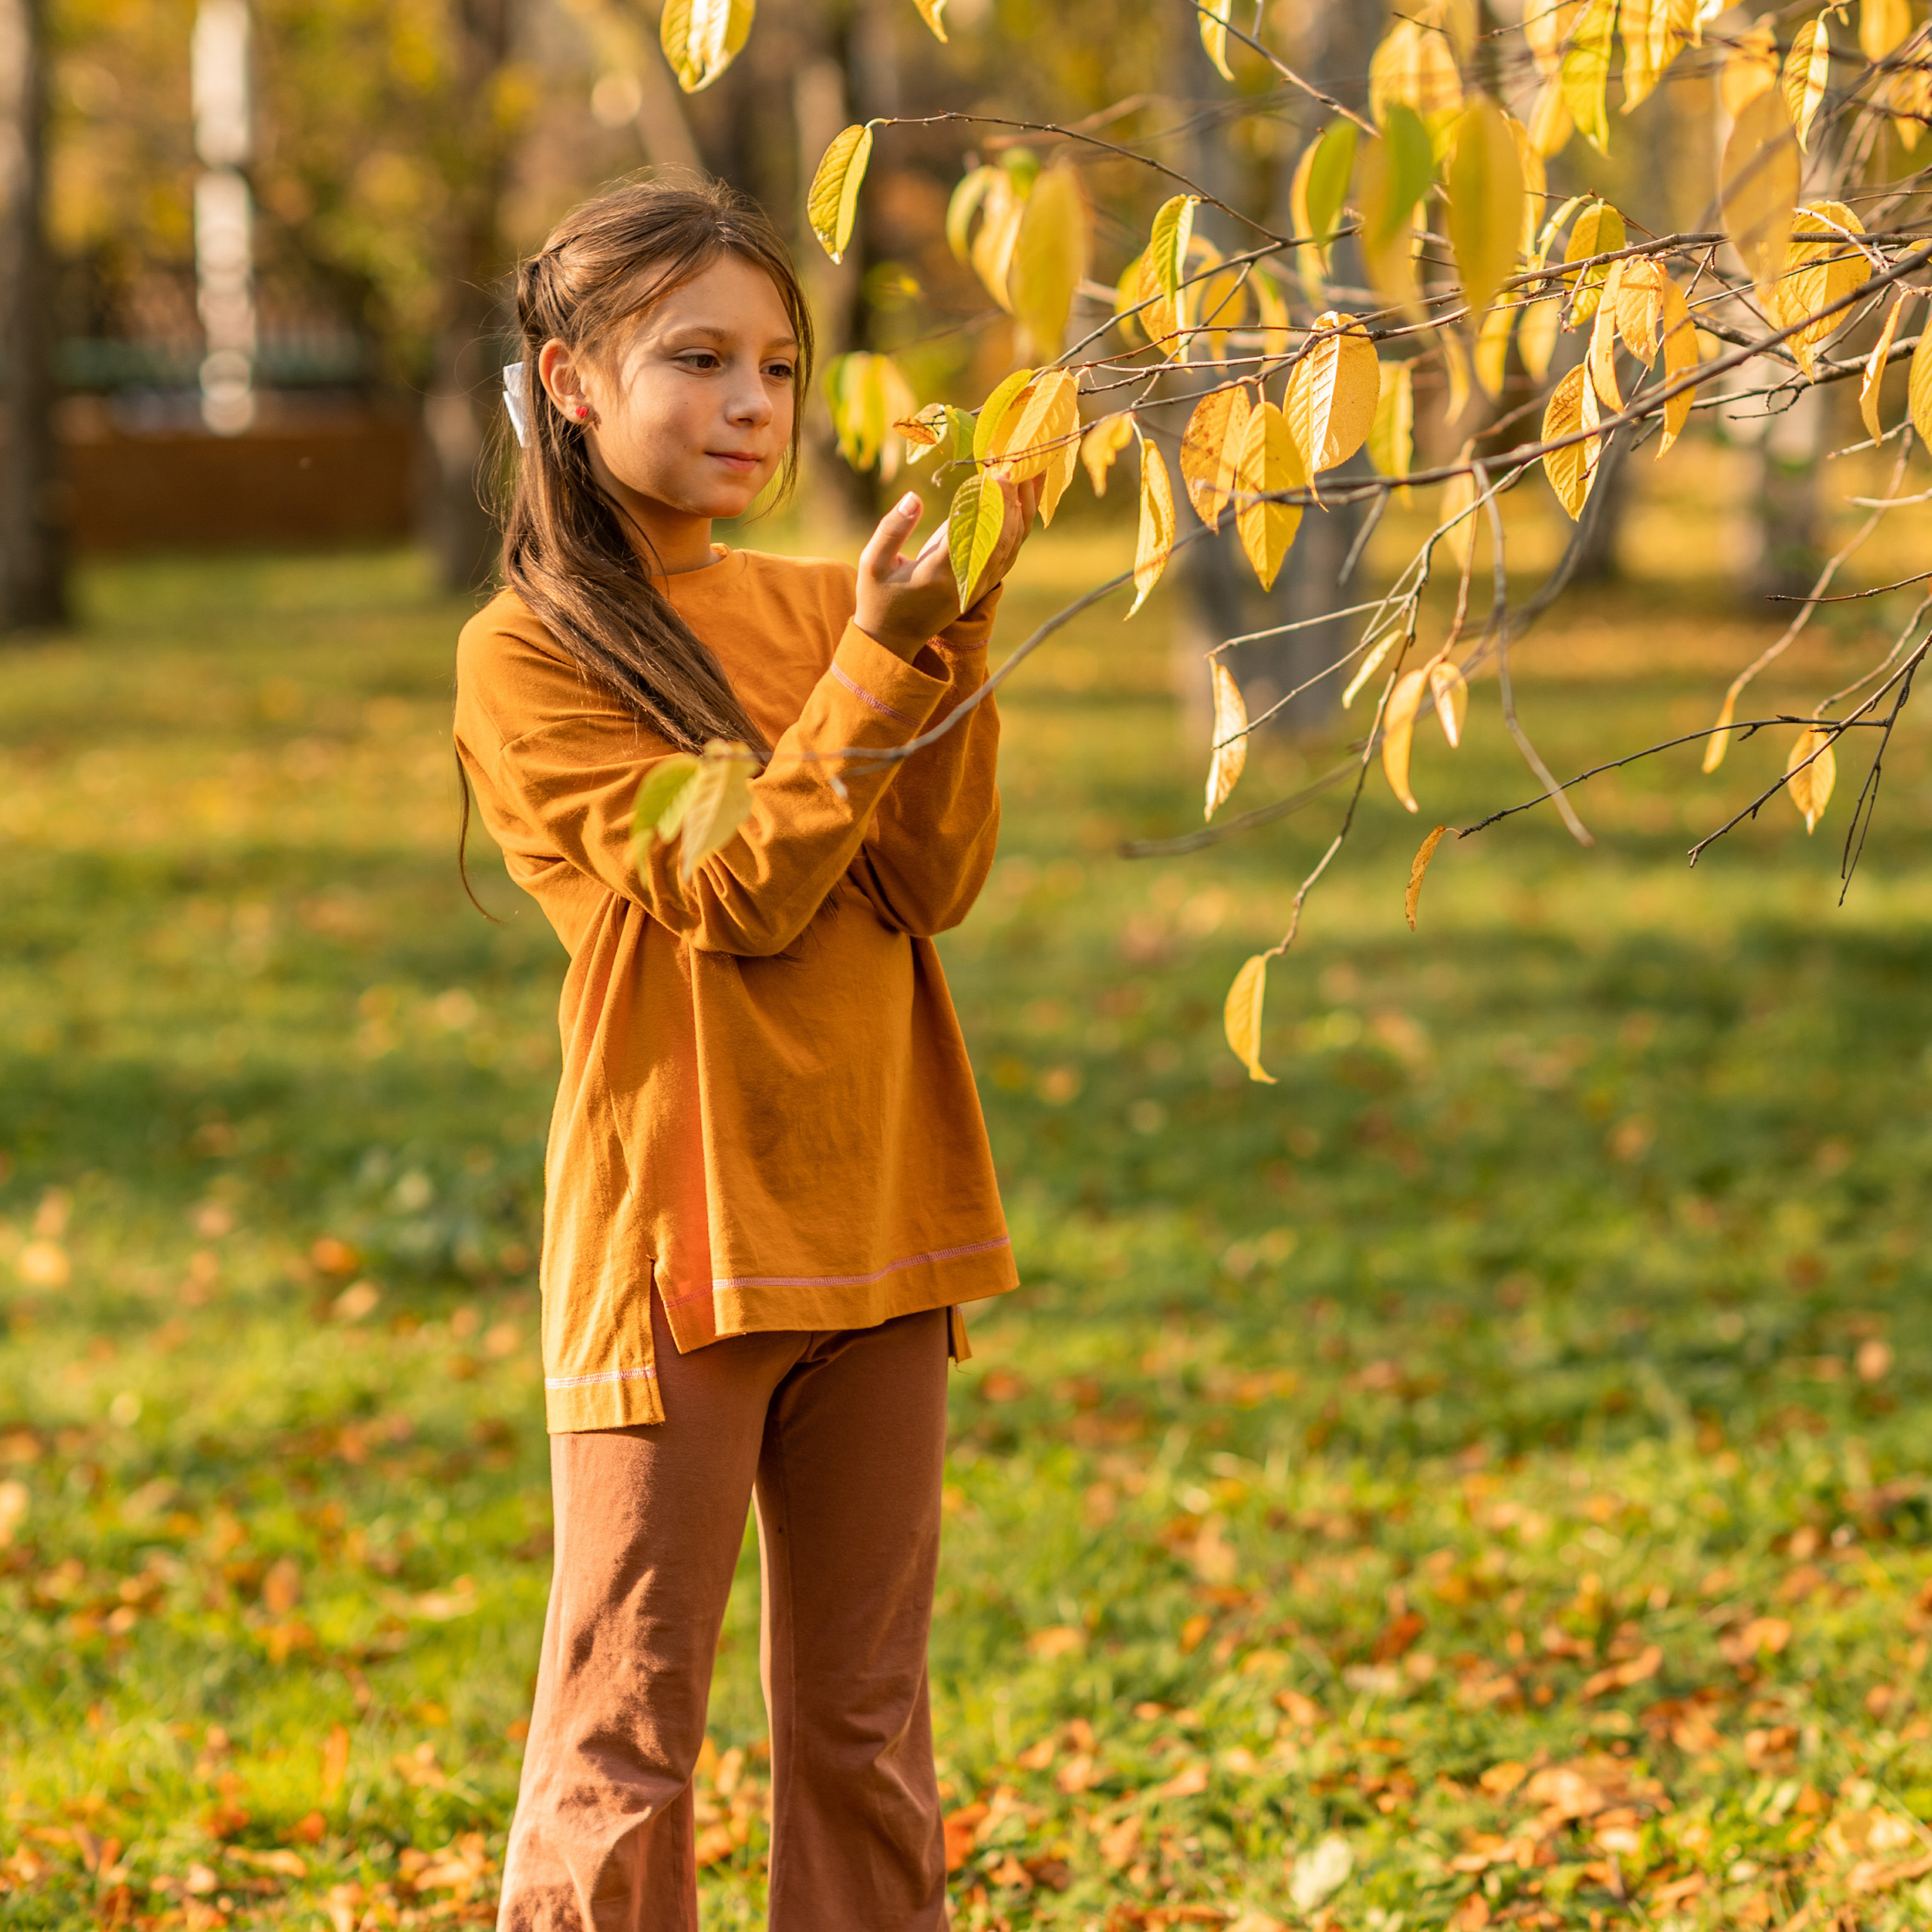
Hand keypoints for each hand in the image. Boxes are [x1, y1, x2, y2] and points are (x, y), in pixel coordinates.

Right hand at [854, 475, 1042, 658]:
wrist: (893, 638)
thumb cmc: (878, 596)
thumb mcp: (872, 563)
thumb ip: (892, 529)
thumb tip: (914, 497)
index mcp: (938, 574)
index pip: (973, 533)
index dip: (990, 502)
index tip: (998, 472)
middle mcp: (966, 581)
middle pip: (1003, 536)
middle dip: (1014, 497)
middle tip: (1021, 460)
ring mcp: (977, 585)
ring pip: (1013, 544)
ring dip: (1024, 507)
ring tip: (1032, 471)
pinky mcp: (982, 584)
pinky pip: (1010, 553)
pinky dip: (1020, 524)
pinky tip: (1025, 500)